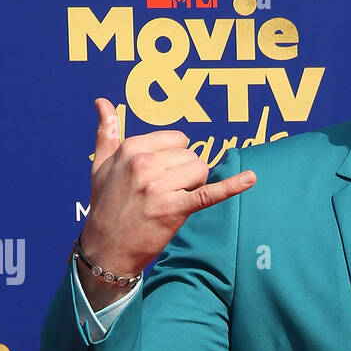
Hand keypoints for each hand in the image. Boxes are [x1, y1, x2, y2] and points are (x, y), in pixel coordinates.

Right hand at [78, 98, 255, 303]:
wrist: (107, 249)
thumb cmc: (105, 206)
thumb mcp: (100, 166)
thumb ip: (106, 132)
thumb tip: (102, 101)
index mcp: (130, 149)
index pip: (177, 140)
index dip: (175, 159)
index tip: (159, 176)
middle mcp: (144, 164)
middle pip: (191, 156)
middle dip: (186, 174)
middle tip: (163, 194)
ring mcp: (160, 187)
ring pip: (201, 172)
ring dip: (194, 187)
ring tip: (172, 202)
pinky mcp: (174, 210)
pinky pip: (209, 193)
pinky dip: (232, 186)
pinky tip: (250, 178)